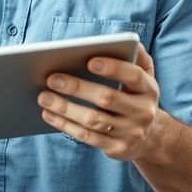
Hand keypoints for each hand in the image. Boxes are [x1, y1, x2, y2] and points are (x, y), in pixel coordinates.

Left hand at [36, 43, 160, 160]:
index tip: (89, 61)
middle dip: (77, 87)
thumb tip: (130, 42)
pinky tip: (48, 114)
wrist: (149, 137)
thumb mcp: (143, 77)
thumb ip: (137, 57)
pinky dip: (65, 125)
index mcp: (148, 89)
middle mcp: (143, 112)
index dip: (113, 68)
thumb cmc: (135, 97)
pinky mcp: (117, 149)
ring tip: (43, 97)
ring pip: (93, 120)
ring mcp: (131, 133)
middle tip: (51, 78)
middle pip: (107, 98)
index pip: (133, 76)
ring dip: (65, 108)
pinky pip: (87, 137)